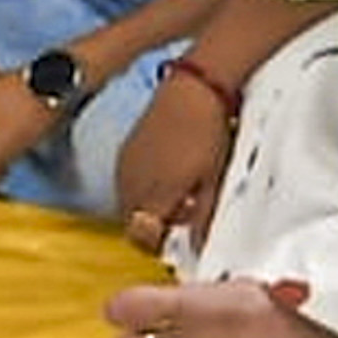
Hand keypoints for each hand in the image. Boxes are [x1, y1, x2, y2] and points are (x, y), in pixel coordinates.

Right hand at [112, 66, 233, 254]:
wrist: (193, 91)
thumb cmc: (207, 134)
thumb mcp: (213, 181)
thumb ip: (202, 217)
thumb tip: (196, 246)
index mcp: (153, 197)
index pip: (143, 238)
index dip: (160, 243)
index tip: (178, 238)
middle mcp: (130, 186)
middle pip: (133, 223)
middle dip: (154, 225)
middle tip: (184, 212)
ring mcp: (123, 168)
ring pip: (128, 204)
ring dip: (148, 206)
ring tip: (180, 190)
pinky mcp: (124, 153)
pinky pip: (127, 182)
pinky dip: (143, 187)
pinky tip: (167, 174)